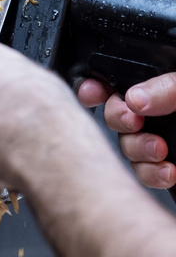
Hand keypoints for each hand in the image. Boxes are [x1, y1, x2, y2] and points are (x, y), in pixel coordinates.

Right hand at [79, 75, 175, 189]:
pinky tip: (167, 171)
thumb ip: (167, 86)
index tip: (90, 93)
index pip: (116, 82)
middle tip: (134, 122)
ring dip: (136, 149)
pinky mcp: (166, 167)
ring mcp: (160, 141)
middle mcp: (155, 114)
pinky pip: (144, 172)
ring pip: (126, 146)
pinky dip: (151, 174)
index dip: (96, 87)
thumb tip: (133, 98)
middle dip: (118, 119)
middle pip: (114, 115)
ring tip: (159, 150)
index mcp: (158, 88)